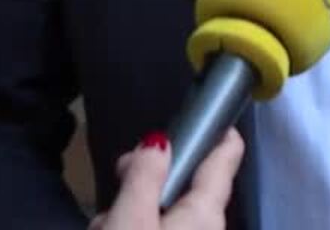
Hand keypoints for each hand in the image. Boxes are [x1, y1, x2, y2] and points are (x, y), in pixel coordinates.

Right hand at [89, 129, 244, 229]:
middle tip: (120, 173)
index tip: (212, 111)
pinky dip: (133, 226)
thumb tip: (158, 141)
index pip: (225, 159)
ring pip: (163, 212)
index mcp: (206, 212)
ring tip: (104, 224)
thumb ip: (142, 178)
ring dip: (132, 210)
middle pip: (184, 184)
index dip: (220, 131)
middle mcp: (208, 228)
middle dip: (149, 177)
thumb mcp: (130, 220)